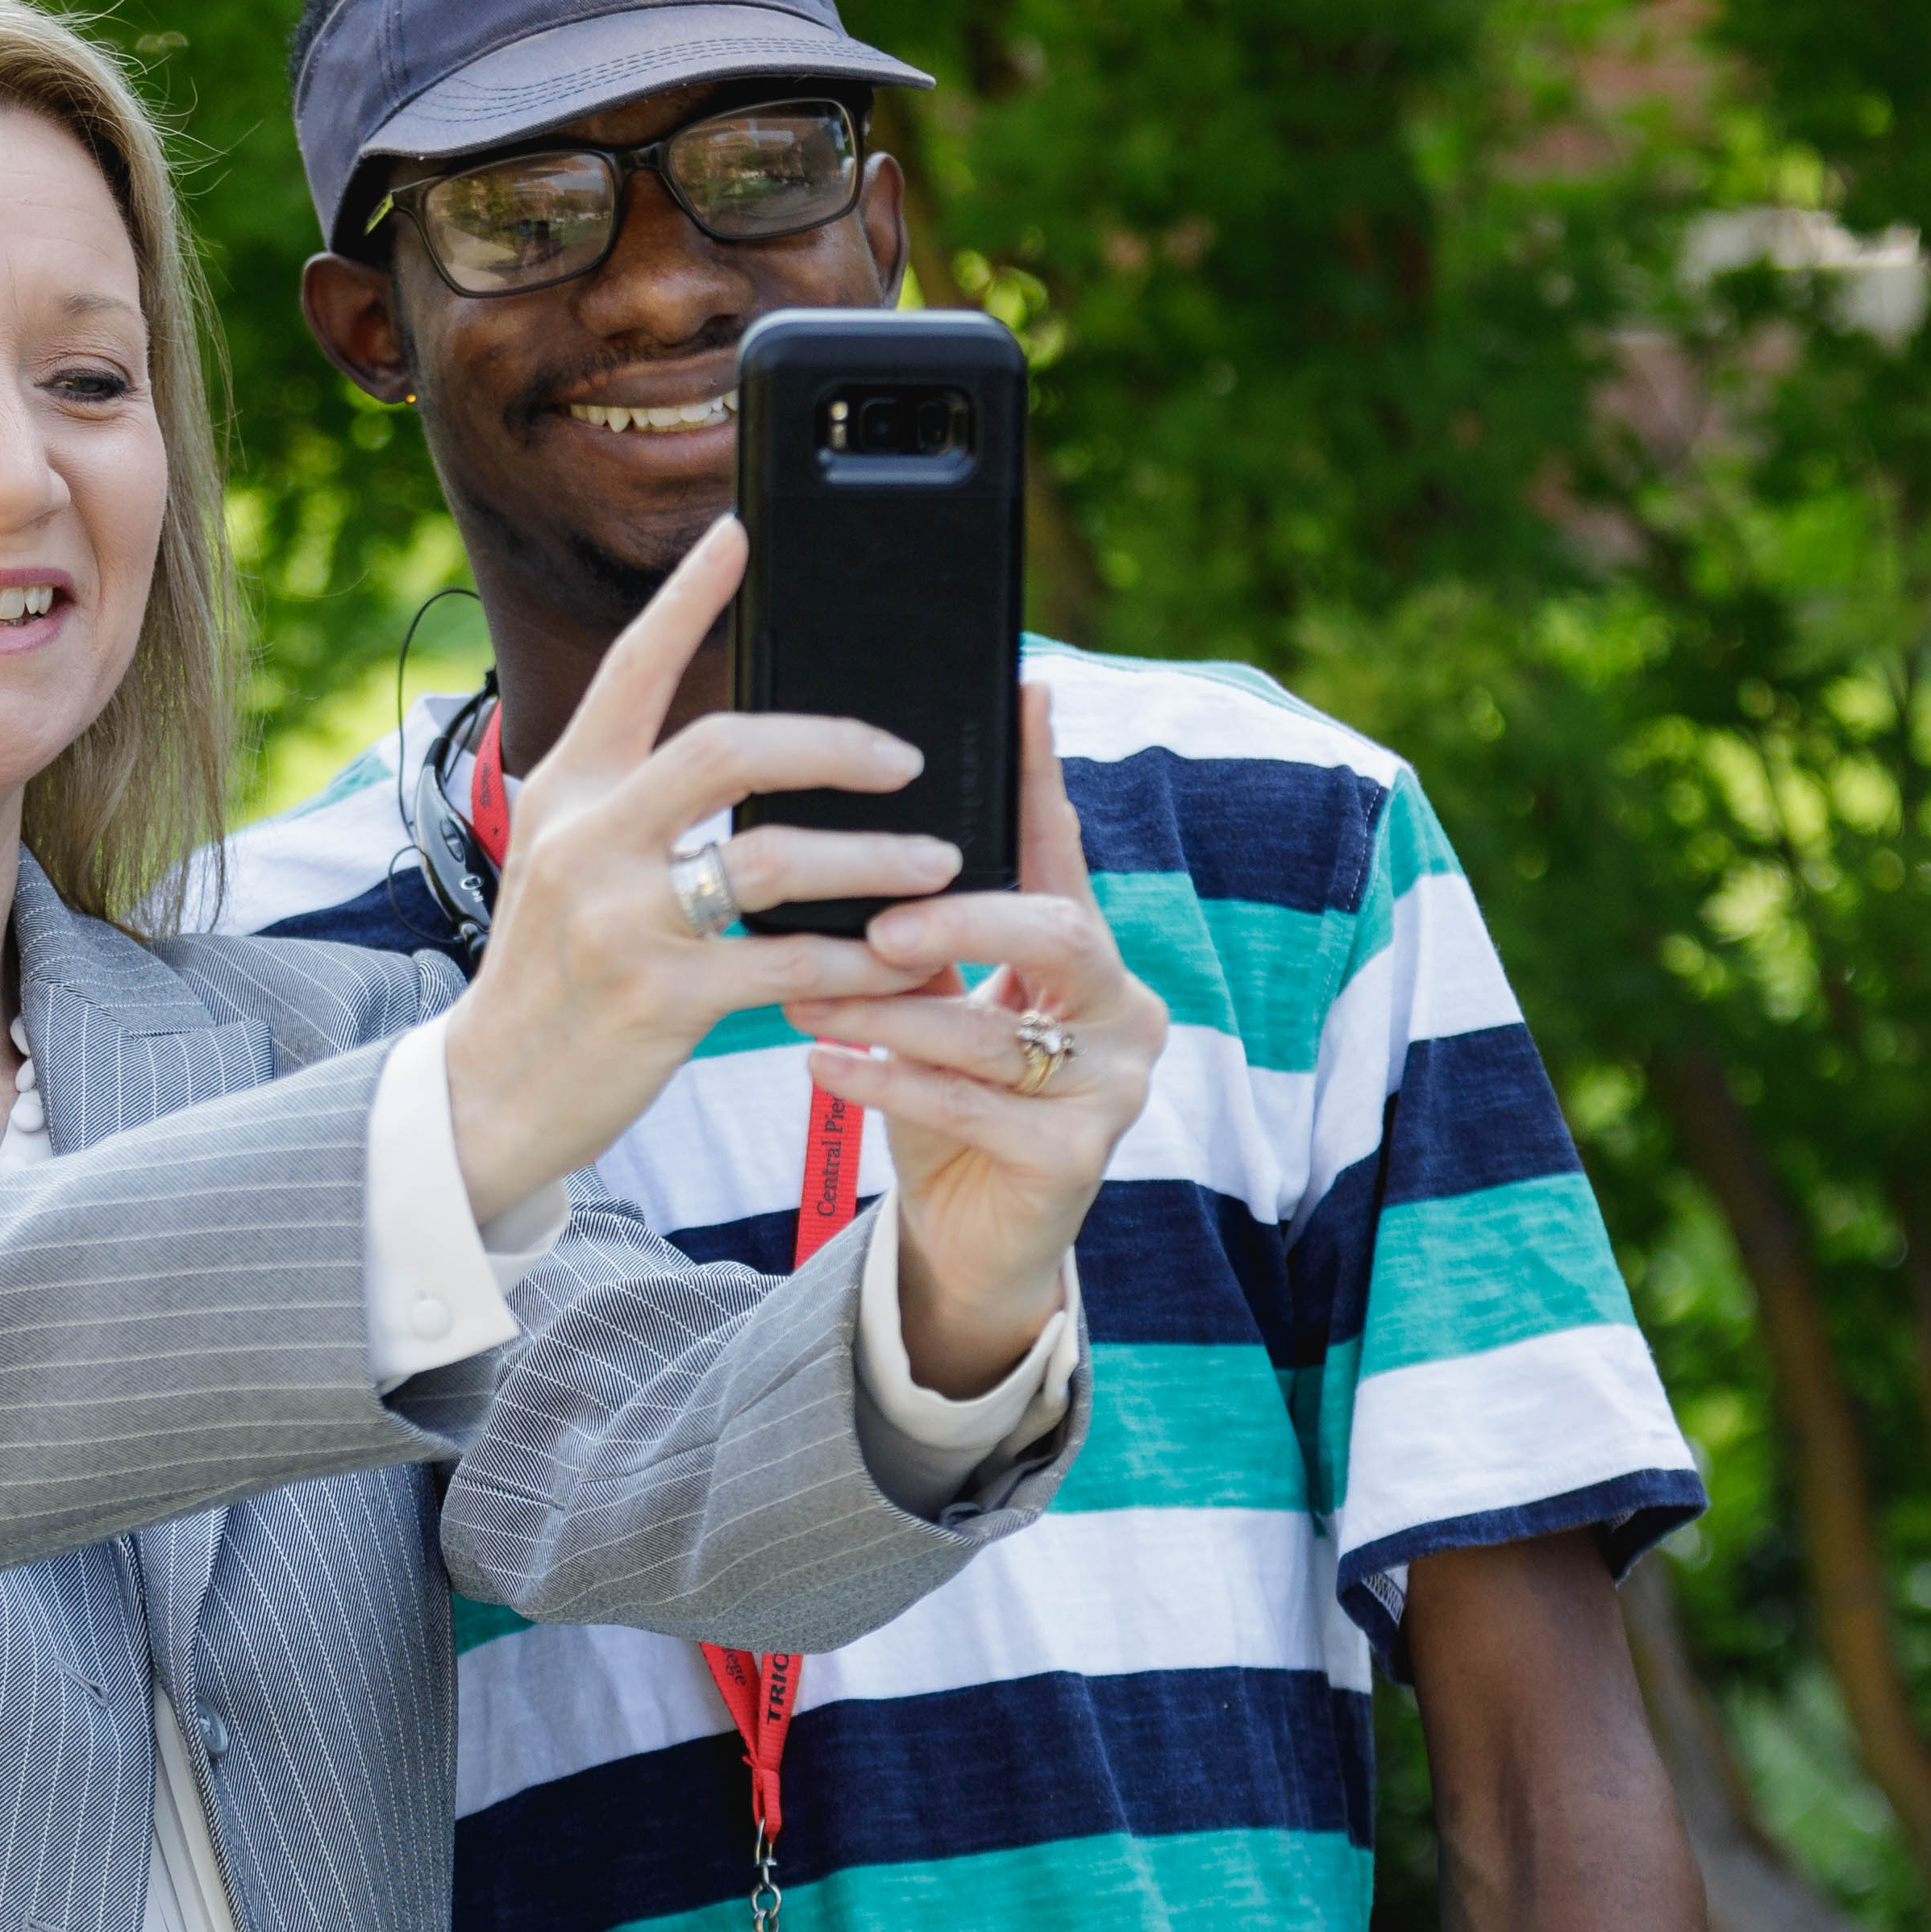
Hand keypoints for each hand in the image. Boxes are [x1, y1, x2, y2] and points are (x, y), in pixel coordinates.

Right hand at [439, 518, 962, 1215]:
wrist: (494, 1090)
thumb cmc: (549, 970)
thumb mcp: (561, 860)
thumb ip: (630, 800)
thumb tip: (742, 747)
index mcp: (568, 790)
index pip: (632, 669)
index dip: (688, 598)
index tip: (739, 536)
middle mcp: (588, 840)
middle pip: (726, 747)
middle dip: (832, 743)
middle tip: (905, 755)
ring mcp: (621, 920)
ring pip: (773, 859)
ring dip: (873, 857)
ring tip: (940, 861)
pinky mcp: (659, 999)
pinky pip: (788, 965)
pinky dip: (861, 961)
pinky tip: (907, 960)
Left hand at [785, 682, 1164, 1390]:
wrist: (969, 1240)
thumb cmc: (942, 1100)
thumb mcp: (931, 1002)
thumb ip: (915, 933)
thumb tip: (840, 844)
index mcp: (1087, 952)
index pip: (1062, 848)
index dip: (1040, 775)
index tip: (1022, 691)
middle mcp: (1123, 1007)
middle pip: (1057, 932)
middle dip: (963, 919)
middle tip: (878, 924)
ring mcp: (1114, 1085)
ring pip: (998, 1031)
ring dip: (894, 1014)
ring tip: (807, 1000)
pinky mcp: (1080, 1159)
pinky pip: (976, 1109)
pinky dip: (892, 1085)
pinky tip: (825, 1068)